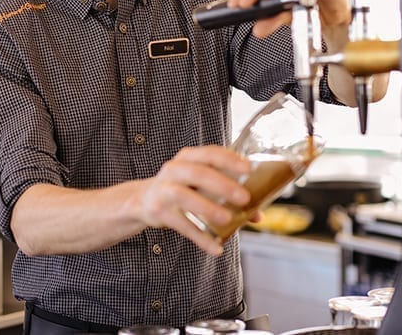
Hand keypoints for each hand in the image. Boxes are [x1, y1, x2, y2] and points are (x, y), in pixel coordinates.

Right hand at [137, 145, 251, 255]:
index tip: (248, 168)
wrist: (144, 199)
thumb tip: (258, 214)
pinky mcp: (158, 211)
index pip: (209, 153)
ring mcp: (164, 190)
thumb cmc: (181, 188)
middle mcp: (174, 169)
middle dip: (222, 184)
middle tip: (244, 197)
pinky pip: (181, 225)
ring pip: (185, 196)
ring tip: (227, 219)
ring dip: (208, 208)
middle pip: (198, 173)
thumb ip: (227, 194)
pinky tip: (215, 247)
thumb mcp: (200, 184)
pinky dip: (200, 237)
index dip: (229, 159)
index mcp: (188, 157)